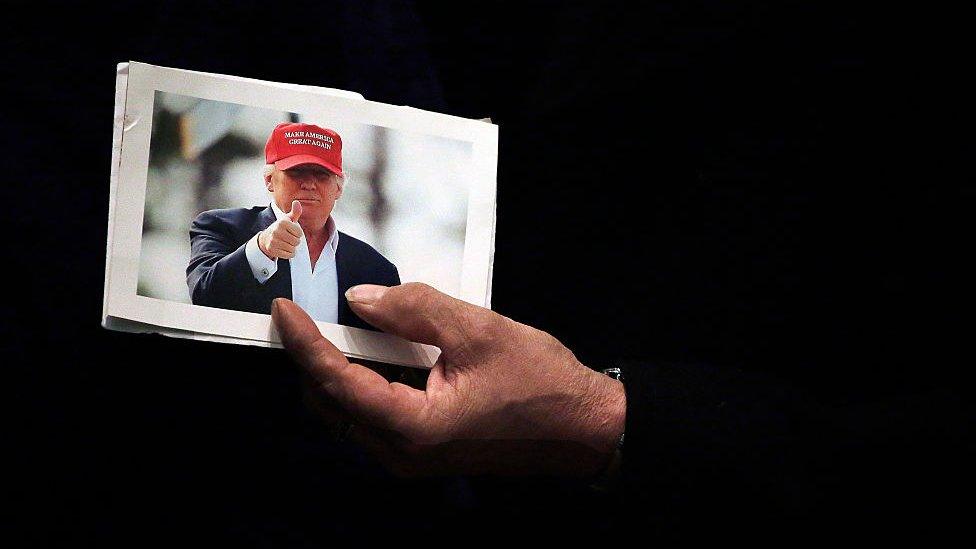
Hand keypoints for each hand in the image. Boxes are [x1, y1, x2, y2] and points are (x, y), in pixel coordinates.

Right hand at [258, 200, 302, 259]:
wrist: (266, 238)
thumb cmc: (281, 228)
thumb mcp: (288, 219)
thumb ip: (295, 212)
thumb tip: (297, 202)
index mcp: (282, 222)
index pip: (299, 233)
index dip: (298, 233)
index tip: (292, 231)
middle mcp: (276, 231)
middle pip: (296, 242)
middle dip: (295, 241)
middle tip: (289, 238)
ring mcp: (273, 241)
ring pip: (293, 249)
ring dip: (292, 247)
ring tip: (286, 243)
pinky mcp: (272, 250)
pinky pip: (289, 255)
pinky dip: (289, 254)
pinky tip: (284, 249)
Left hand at [271, 283, 625, 476]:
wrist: (581, 427)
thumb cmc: (541, 384)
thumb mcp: (477, 330)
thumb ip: (413, 309)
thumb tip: (362, 301)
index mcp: (414, 428)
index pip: (337, 382)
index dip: (305, 343)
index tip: (285, 311)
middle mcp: (404, 452)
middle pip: (332, 403)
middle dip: (315, 357)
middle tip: (309, 314)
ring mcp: (412, 456)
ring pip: (350, 410)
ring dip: (341, 367)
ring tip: (347, 325)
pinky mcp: (422, 448)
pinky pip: (375, 414)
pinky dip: (367, 380)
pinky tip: (382, 349)